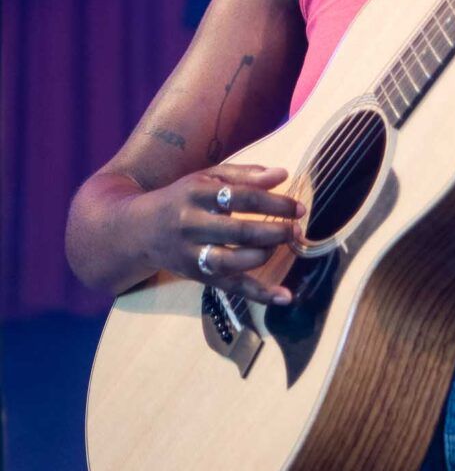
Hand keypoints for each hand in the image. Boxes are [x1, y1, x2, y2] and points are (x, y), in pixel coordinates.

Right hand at [127, 163, 305, 305]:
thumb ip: (245, 174)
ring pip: (233, 261)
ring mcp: (192, 254)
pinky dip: (259, 294)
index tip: (298, 207)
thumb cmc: (184, 197)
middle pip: (239, 231)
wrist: (140, 229)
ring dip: (265, 255)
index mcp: (197, 193)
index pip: (242, 197)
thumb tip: (282, 174)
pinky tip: (284, 296)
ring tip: (283, 246)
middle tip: (296, 230)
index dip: (274, 202)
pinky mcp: (197, 276)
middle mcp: (191, 224)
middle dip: (274, 231)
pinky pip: (231, 287)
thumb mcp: (208, 177)